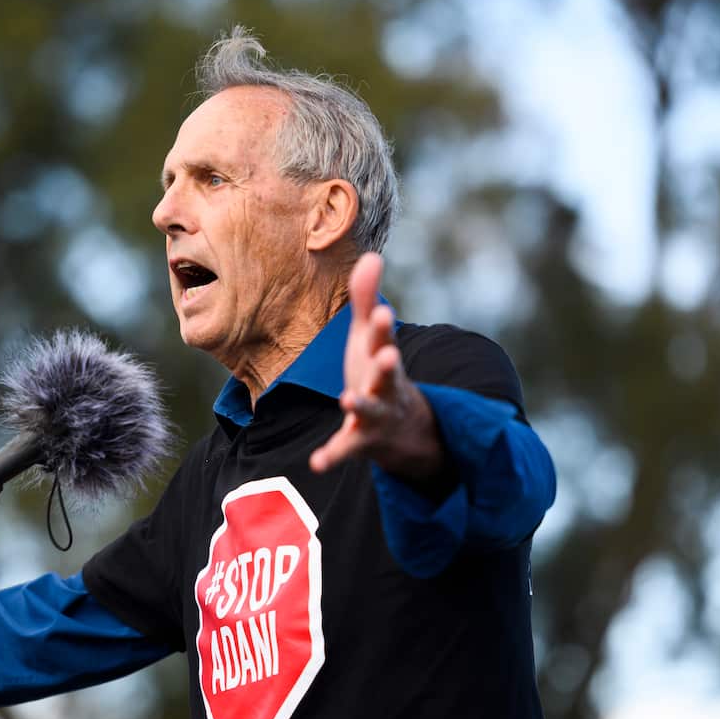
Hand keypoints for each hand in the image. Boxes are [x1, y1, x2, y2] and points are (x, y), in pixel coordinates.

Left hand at [309, 252, 443, 480]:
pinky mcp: (361, 441)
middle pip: (387, 375)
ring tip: (347, 400)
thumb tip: (371, 255)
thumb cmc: (378, 372)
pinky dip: (333, 456)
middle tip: (387, 355)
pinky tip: (316, 463)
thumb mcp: (370, 337)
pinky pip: (346, 450)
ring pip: (370, 411)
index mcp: (382, 358)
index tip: (384, 313)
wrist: (403, 428)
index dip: (383, 328)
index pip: (384, 340)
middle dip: (387, 365)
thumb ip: (367, 300)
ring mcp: (375, 415)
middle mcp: (384, 386)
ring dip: (361, 405)